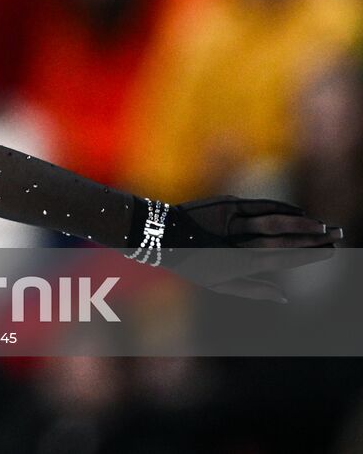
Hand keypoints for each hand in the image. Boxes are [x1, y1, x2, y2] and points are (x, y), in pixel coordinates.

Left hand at [158, 196, 342, 301]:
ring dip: (301, 220)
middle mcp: (237, 239)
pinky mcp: (226, 203)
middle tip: (338, 235)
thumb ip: (254, 290)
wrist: (162, 233)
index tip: (330, 251)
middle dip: (313, 236)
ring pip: (273, 218)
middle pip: (283, 236)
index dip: (308, 253)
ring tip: (323, 225)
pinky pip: (259, 205)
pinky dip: (281, 208)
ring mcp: (232, 218)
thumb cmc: (193, 263)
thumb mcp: (220, 284)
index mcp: (238, 261)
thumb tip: (285, 299)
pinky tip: (298, 211)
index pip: (282, 256)